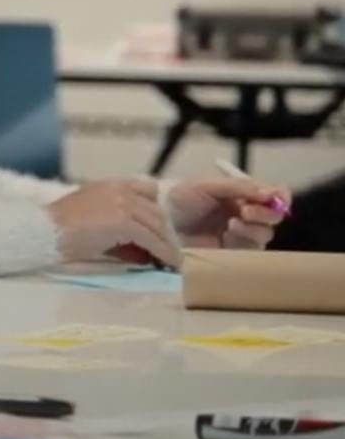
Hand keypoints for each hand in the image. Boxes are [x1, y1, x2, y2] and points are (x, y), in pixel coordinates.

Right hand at [46, 179, 180, 267]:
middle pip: (156, 211)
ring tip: (172, 261)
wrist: (45, 231)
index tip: (158, 229)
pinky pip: (152, 239)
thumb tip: (141, 249)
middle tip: (170, 251)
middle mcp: (120, 190)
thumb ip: (117, 225)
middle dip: (165, 233)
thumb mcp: (92, 219)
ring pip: (158, 225)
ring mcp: (123, 204)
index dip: (156, 209)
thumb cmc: (61, 229)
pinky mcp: (125, 222)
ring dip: (167, 245)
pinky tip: (166, 264)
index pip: (148, 189)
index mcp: (110, 185)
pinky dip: (162, 253)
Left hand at [166, 178, 289, 249]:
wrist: (158, 220)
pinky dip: (245, 242)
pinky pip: (252, 250)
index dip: (280, 197)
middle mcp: (245, 214)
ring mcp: (240, 235)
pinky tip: (228, 235)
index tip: (275, 198)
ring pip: (265, 234)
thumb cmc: (178, 198)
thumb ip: (239, 187)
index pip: (274, 195)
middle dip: (266, 214)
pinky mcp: (233, 253)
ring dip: (254, 228)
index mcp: (242, 195)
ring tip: (231, 223)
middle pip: (274, 217)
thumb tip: (272, 193)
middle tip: (246, 211)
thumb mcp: (207, 186)